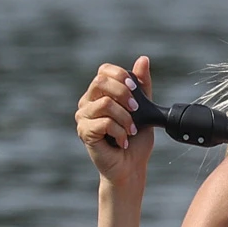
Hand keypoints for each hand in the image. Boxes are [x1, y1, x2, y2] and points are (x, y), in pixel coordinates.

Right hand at [75, 57, 154, 187]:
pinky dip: (120, 132)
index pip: (104, 71)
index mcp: (100, 94)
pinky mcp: (84, 132)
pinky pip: (103, 123)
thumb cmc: (136, 140)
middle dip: (125, 94)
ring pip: (105, 103)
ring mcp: (83, 117)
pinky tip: (123, 141)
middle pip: (101, 82)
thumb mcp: (144, 109)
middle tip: (136, 111)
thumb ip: (142, 86)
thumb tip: (143, 59)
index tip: (135, 89)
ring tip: (131, 131)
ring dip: (125, 118)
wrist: (131, 167)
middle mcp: (87, 102)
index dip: (120, 76)